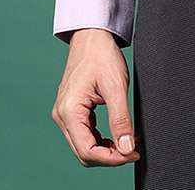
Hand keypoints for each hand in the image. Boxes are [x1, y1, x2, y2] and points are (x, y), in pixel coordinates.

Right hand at [51, 28, 140, 166]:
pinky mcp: (71, 110)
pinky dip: (100, 140)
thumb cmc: (101, 55)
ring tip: (127, 143)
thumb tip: (126, 148)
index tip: (132, 154)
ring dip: (105, 149)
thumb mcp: (116, 86)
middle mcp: (62, 115)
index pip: (87, 151)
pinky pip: (83, 134)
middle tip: (133, 150)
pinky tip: (116, 136)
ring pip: (83, 146)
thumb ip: (121, 120)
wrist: (91, 36)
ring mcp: (64, 113)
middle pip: (83, 152)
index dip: (112, 158)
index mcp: (69, 111)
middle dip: (109, 156)